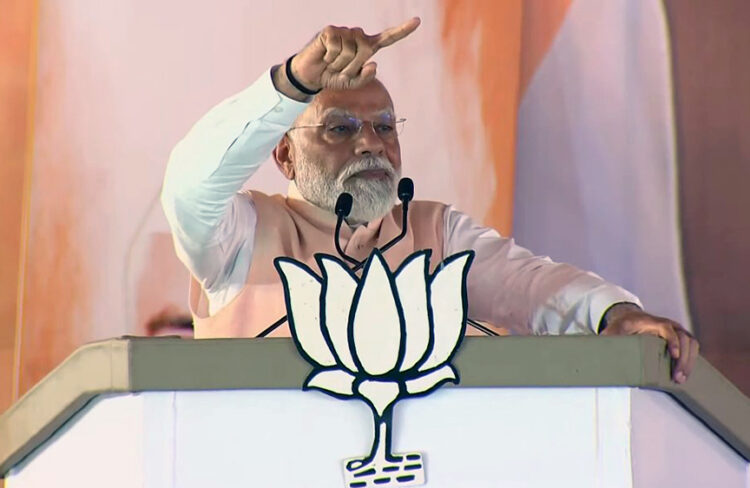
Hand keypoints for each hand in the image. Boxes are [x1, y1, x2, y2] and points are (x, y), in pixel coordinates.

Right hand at [275, 18, 420, 97]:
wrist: (311, 77)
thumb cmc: (332, 77)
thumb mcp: (352, 83)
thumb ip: (365, 77)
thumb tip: (374, 64)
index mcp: (367, 47)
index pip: (388, 38)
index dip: (403, 30)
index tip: (417, 21)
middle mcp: (358, 36)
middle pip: (365, 51)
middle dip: (351, 67)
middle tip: (340, 70)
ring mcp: (344, 32)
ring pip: (350, 51)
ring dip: (339, 64)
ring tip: (331, 64)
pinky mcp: (331, 31)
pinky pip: (336, 47)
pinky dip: (329, 58)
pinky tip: (324, 56)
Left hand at [601, 304, 699, 383]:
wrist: (630, 317)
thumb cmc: (621, 325)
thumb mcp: (612, 330)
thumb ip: (608, 339)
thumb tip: (600, 352)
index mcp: (652, 321)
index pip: (668, 329)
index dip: (673, 341)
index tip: (674, 355)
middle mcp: (668, 324)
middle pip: (684, 338)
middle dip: (683, 359)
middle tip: (677, 377)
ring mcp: (677, 330)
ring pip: (691, 343)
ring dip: (689, 361)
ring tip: (681, 379)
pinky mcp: (680, 338)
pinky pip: (692, 348)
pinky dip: (691, 360)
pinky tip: (685, 374)